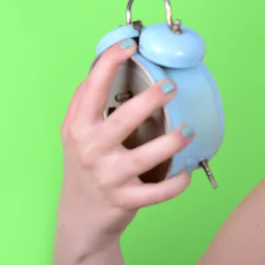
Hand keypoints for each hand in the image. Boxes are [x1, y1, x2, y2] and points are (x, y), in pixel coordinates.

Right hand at [57, 39, 194, 258]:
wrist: (80, 218)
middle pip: (123, 120)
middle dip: (149, 101)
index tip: (130, 45)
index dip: (110, 63)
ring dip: (170, 142)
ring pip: (143, 158)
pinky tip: (187, 172)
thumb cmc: (83, 165)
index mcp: (80, 127)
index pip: (92, 89)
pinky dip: (175, 184)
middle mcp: (92, 150)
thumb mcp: (74, 132)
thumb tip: (101, 64)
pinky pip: (156, 193)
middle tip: (172, 86)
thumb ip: (83, 101)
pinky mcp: (125, 200)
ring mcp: (109, 176)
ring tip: (189, 129)